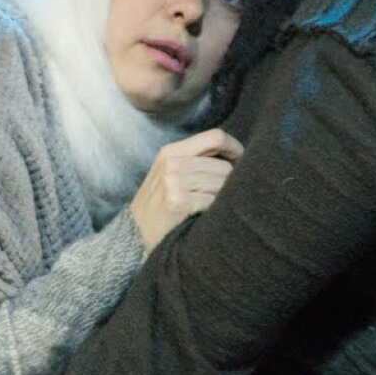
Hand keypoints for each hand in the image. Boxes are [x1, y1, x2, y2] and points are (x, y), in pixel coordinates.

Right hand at [127, 128, 243, 250]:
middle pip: (223, 166)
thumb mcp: (169, 175)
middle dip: (232, 183)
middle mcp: (171, 163)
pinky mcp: (178, 202)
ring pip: (221, 184)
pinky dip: (216, 211)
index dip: (235, 149)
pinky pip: (213, 201)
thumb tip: (238, 157)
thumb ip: (196, 161)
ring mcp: (173, 182)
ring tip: (214, 209)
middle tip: (227, 198)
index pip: (216, 137)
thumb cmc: (159, 206)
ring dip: (224, 199)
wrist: (133, 237)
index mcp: (171, 151)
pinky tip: (206, 218)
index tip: (242, 163)